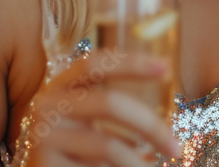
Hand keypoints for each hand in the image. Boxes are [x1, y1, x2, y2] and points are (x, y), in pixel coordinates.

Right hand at [24, 50, 182, 166]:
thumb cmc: (69, 149)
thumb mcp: (83, 123)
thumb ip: (112, 113)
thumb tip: (166, 128)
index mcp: (59, 87)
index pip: (94, 63)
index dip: (131, 62)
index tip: (167, 67)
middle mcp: (46, 107)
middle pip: (111, 103)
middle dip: (152, 126)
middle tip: (177, 147)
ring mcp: (41, 138)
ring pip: (110, 146)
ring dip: (140, 163)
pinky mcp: (44, 166)